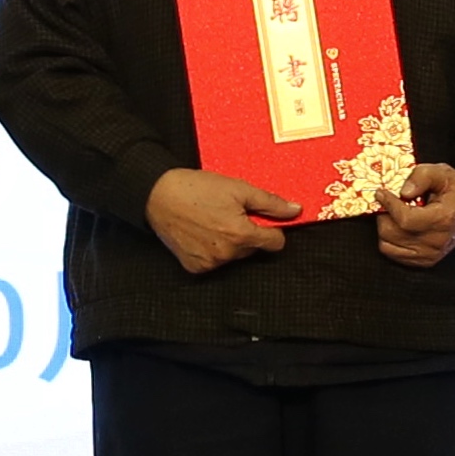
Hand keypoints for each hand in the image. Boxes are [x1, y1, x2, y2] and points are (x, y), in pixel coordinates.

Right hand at [147, 168, 304, 273]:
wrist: (158, 195)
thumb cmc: (197, 188)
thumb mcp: (238, 188)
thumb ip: (270, 202)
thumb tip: (296, 210)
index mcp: (242, 235)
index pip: (275, 243)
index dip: (271, 229)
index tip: (261, 219)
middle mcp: (227, 254)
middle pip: (253, 249)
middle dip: (247, 233)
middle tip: (229, 213)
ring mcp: (210, 263)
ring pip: (233, 256)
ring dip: (229, 242)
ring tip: (212, 221)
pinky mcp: (195, 267)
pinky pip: (214, 262)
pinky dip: (211, 250)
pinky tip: (201, 232)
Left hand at [375, 163, 454, 268]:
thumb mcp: (444, 173)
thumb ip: (422, 176)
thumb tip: (403, 191)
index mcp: (443, 219)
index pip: (406, 219)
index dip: (388, 205)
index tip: (381, 193)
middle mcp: (436, 241)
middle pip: (393, 234)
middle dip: (384, 215)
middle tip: (388, 202)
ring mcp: (431, 254)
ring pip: (389, 246)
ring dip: (385, 228)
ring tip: (394, 214)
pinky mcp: (426, 261)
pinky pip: (394, 255)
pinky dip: (390, 240)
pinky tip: (398, 226)